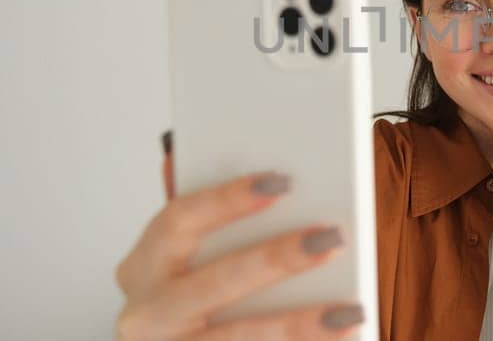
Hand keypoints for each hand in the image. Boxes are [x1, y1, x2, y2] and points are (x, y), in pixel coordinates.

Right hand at [114, 132, 364, 340]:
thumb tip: (235, 169)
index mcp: (143, 267)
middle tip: (331, 239)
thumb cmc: (191, 306)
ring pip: (235, 338)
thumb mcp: (188, 262)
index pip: (178, 220)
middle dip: (275, 260)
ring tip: (349, 310)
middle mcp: (146, 313)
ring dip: (297, 324)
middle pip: (212, 283)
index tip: (280, 182)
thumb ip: (209, 222)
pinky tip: (337, 339)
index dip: (227, 199)